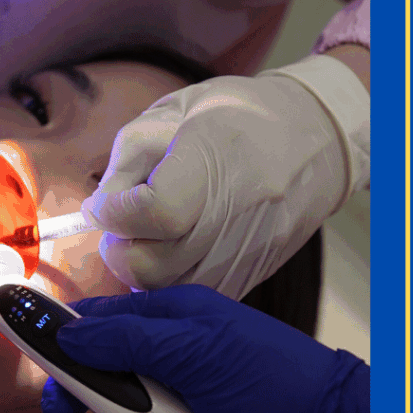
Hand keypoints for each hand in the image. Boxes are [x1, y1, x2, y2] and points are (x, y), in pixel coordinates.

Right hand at [41, 286, 368, 412]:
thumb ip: (129, 339)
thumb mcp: (201, 349)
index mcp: (170, 323)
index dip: (61, 342)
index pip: (97, 325)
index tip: (30, 355)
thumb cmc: (278, 385)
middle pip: (94, 383)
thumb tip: (68, 334)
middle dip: (83, 406)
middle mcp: (166, 366)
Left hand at [82, 57, 367, 299]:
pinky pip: (191, 297)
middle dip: (119, 249)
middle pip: (151, 267)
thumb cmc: (236, 118)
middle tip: (121, 225)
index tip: (105, 205)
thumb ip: (125, 164)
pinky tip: (173, 250)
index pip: (154, 213)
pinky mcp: (251, 276)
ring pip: (166, 293)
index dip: (114, 214)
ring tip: (148, 236)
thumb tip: (95, 213)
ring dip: (141, 270)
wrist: (317, 137)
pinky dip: (168, 281)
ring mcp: (247, 251)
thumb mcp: (171, 116)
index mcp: (218, 158)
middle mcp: (238, 212)